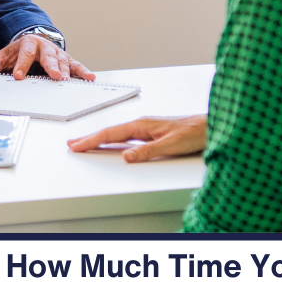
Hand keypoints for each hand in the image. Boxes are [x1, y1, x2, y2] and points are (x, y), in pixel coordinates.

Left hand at [0, 34, 94, 81]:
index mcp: (28, 44)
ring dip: (67, 71)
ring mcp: (57, 52)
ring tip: (69, 81)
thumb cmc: (18, 52)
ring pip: (63, 60)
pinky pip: (76, 65)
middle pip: (48, 56)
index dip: (22, 65)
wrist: (33, 42)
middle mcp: (45, 46)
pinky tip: (91, 78)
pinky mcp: (66, 59)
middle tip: (54, 76)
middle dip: (51, 66)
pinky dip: (84, 71)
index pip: (25, 54)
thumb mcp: (4, 56)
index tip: (19, 76)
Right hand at [67, 115, 206, 161]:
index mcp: (142, 125)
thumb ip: (147, 152)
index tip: (77, 146)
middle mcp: (141, 124)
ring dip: (99, 138)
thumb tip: (125, 157)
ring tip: (85, 142)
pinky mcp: (151, 132)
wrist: (209, 127)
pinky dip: (112, 139)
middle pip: (109, 132)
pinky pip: (125, 135)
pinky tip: (111, 142)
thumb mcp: (170, 146)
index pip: (110, 134)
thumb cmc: (193, 133)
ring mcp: (146, 127)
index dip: (92, 140)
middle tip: (72, 144)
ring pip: (116, 133)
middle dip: (89, 138)